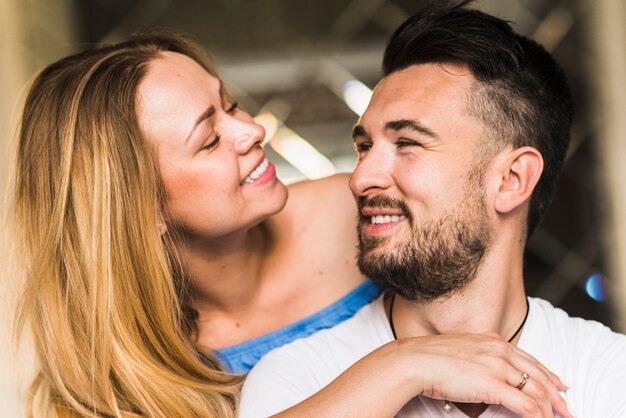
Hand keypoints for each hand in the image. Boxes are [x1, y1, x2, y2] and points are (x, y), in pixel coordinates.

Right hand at [388, 333, 571, 417]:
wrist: (413, 360)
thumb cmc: (429, 358)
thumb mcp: (460, 351)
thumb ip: (478, 358)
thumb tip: (485, 374)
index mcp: (492, 340)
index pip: (529, 359)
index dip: (548, 374)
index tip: (559, 385)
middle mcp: (499, 349)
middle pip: (539, 374)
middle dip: (556, 395)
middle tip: (566, 409)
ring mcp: (497, 366)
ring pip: (536, 390)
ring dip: (550, 408)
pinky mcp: (493, 384)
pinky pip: (526, 405)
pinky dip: (536, 416)